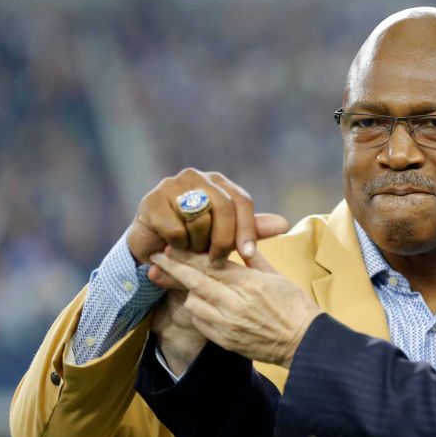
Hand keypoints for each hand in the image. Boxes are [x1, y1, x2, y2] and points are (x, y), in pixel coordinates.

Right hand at [127, 169, 288, 285]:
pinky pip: (176, 229)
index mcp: (218, 183)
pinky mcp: (151, 201)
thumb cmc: (193, 241)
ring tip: (189, 249)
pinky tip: (169, 246)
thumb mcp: (225, 237)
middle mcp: (196, 177)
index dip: (248, 229)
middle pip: (224, 208)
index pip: (242, 201)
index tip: (249, 254)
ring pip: (199, 220)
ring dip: (197, 244)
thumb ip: (251, 230)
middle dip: (224, 239)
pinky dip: (177, 246)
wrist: (151, 250)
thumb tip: (284, 223)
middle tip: (217, 259)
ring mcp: (171, 185)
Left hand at [149, 248, 320, 366]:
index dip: (185, 255)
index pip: (209, 265)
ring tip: (189, 287)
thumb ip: (255, 260)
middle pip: (194, 282)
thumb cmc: (296, 307)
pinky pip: (201, 323)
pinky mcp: (226, 341)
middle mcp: (235, 303)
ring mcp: (228, 324)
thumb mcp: (278, 277)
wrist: (305, 342)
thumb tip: (242, 243)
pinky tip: (203, 306)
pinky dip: (199, 313)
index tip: (168, 246)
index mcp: (249, 283)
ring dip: (190, 293)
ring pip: (193, 303)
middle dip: (172, 269)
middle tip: (154, 259)